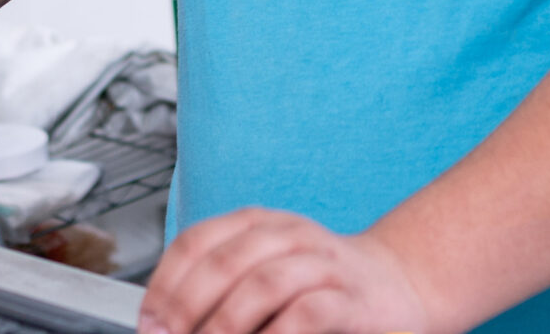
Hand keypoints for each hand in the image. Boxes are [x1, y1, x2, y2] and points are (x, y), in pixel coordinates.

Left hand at [138, 208, 431, 333]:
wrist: (400, 285)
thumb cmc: (322, 289)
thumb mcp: (266, 274)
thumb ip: (221, 290)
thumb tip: (165, 323)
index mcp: (260, 225)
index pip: (197, 241)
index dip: (165, 283)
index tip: (149, 323)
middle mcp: (291, 235)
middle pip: (225, 260)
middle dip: (187, 307)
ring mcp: (324, 264)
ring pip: (265, 282)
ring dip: (225, 323)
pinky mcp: (352, 299)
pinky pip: (309, 314)